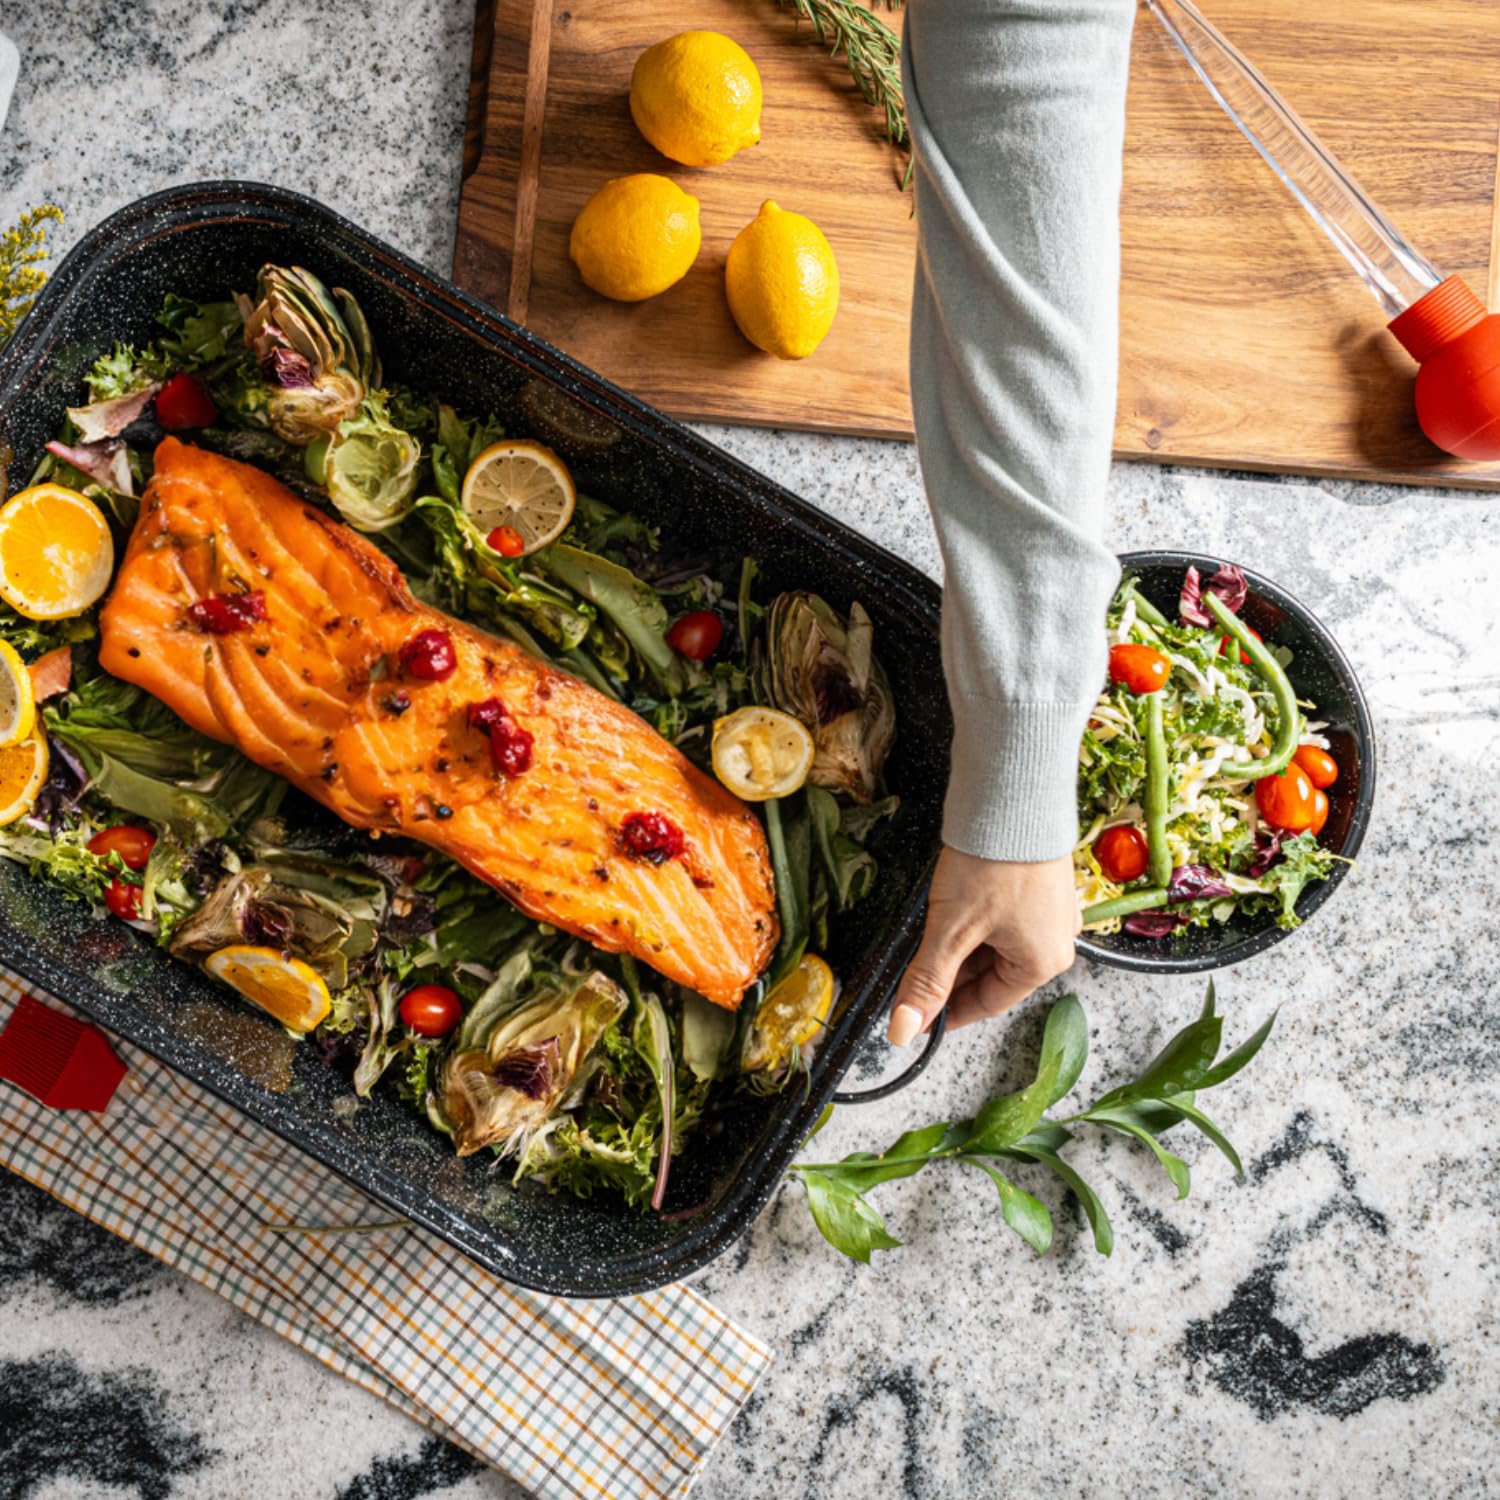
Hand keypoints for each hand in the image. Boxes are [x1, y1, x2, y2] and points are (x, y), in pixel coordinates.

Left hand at [887, 847, 1079, 1044]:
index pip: (987, 1004)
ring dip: (961, 947)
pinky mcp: (1039, 886)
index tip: (915, 1018)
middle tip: (911, 974)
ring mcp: (1050, 912)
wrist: (1013, 797)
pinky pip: (1003, 919)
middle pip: (991, 975)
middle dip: (950, 975)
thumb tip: (905, 1029)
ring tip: (928, 935)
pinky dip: (974, 923)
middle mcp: (1055, 942)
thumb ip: (927, 982)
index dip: (945, 1013)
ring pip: (994, 946)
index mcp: (1043, 963)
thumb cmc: (993, 861)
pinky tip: (951, 910)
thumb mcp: (951, 929)